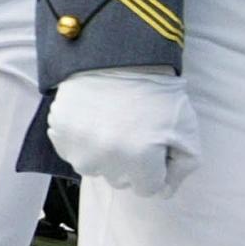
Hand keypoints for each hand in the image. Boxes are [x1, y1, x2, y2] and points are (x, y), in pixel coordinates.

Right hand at [47, 67, 201, 198]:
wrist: (117, 55)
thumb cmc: (156, 91)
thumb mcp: (186, 128)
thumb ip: (183, 167)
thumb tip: (165, 190)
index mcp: (139, 160)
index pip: (147, 188)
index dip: (154, 167)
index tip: (153, 145)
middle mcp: (106, 159)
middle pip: (120, 179)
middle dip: (129, 161)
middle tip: (133, 130)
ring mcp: (78, 146)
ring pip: (93, 167)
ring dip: (102, 153)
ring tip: (111, 123)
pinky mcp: (59, 132)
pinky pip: (71, 150)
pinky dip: (81, 140)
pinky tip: (92, 118)